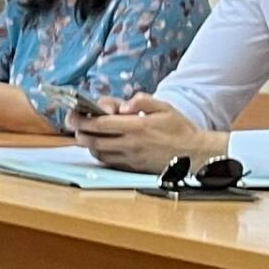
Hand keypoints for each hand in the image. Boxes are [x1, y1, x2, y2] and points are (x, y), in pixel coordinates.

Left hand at [69, 93, 227, 173]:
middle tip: (73, 124)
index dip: (83, 120)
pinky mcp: (133, 168)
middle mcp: (131, 144)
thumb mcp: (164, 107)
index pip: (101, 124)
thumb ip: (142, 100)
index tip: (73, 115)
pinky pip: (109, 162)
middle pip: (94, 140)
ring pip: (99, 153)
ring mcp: (131, 158)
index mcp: (137, 126)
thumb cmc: (179, 128)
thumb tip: (124, 104)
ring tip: (85, 134)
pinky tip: (100, 146)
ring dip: (88, 144)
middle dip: (80, 132)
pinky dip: (100, 154)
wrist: (194, 154)